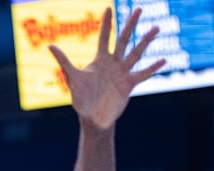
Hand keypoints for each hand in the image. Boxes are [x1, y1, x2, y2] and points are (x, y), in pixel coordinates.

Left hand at [48, 8, 164, 129]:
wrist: (92, 117)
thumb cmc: (81, 97)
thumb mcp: (72, 78)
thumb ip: (64, 61)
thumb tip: (50, 45)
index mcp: (99, 60)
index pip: (104, 37)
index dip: (105, 23)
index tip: (108, 8)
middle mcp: (113, 63)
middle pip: (123, 40)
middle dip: (130, 25)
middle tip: (139, 9)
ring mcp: (122, 73)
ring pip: (136, 54)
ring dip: (146, 41)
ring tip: (156, 28)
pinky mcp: (129, 84)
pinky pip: (143, 74)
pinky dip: (153, 68)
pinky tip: (163, 59)